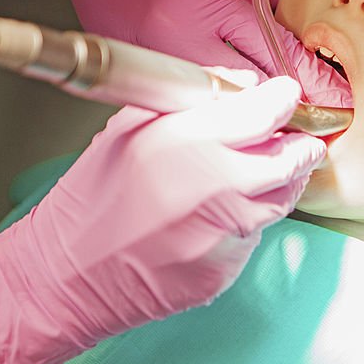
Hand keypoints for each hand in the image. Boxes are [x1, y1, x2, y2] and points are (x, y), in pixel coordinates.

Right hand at [0, 75, 324, 363]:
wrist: (61, 279)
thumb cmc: (89, 201)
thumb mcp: (125, 131)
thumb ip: (188, 102)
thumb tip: (242, 84)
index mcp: (179, 143)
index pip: (261, 113)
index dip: (282, 101)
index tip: (285, 95)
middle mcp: (207, 188)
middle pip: (286, 161)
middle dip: (301, 149)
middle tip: (301, 142)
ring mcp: (218, 235)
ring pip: (279, 202)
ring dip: (282, 185)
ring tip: (265, 175)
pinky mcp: (222, 272)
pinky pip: (255, 239)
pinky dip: (249, 223)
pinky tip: (221, 218)